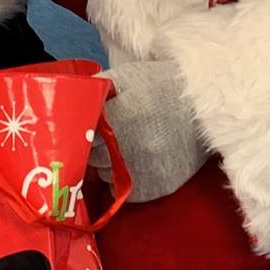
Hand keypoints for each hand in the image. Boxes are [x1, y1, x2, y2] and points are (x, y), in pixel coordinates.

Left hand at [92, 60, 207, 203]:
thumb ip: (93, 89)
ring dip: (107, 166)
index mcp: (122, 118)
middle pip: (92, 159)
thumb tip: (65, 104)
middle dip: (92, 150)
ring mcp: (148, 171)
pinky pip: (127, 192)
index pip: (82, 138)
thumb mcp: (125, 76)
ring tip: (121, 147)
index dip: (79, 134)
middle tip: (102, 138)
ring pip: (107, 177)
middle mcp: (133, 149)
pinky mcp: (160, 187)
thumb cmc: (160, 86)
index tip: (83, 130)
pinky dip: (124, 180)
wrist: (203, 106)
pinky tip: (133, 161)